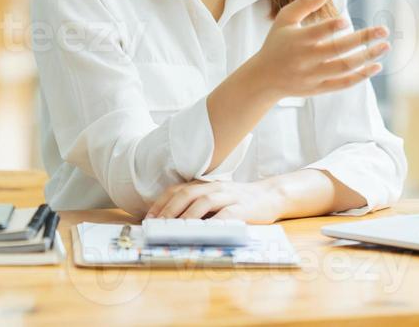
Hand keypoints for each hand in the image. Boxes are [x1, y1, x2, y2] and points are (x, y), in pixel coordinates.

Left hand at [145, 178, 284, 222]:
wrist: (270, 196)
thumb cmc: (239, 202)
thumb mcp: (216, 199)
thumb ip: (197, 206)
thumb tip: (170, 223)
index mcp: (206, 185)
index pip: (178, 189)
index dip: (161, 203)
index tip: (149, 219)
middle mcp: (216, 188)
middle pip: (187, 193)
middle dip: (169, 209)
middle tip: (157, 225)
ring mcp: (230, 197)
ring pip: (204, 202)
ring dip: (187, 217)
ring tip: (174, 230)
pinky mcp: (244, 209)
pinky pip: (226, 215)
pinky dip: (212, 223)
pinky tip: (202, 232)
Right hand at [245, 0, 388, 99]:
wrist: (264, 79)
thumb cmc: (277, 43)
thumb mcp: (284, 19)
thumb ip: (304, 3)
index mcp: (297, 40)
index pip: (317, 32)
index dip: (332, 26)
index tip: (347, 20)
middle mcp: (306, 59)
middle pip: (338, 49)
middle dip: (363, 39)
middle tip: (384, 29)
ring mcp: (314, 75)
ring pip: (345, 67)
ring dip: (368, 57)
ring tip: (386, 46)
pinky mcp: (319, 88)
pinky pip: (343, 83)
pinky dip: (361, 76)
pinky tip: (376, 65)